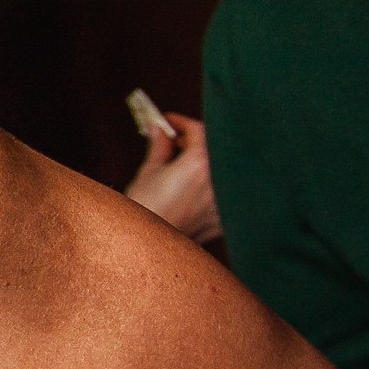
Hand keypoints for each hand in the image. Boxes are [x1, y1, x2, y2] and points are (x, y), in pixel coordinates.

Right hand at [124, 114, 220, 244]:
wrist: (147, 247)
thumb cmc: (144, 212)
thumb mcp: (148, 173)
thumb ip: (158, 147)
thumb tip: (157, 130)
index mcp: (198, 164)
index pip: (198, 130)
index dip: (181, 122)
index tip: (168, 122)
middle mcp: (217, 180)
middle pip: (215, 147)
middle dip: (197, 140)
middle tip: (176, 141)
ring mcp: (223, 200)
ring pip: (221, 170)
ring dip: (206, 162)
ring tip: (184, 164)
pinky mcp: (223, 217)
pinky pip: (223, 193)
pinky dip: (212, 185)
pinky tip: (194, 187)